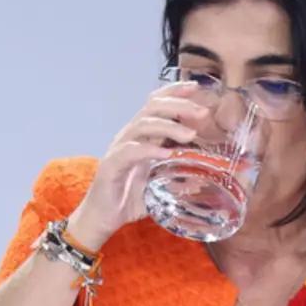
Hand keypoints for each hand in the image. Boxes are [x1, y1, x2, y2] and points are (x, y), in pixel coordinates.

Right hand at [66, 81, 206, 249]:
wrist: (103, 218)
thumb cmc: (130, 198)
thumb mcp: (160, 186)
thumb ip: (179, 179)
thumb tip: (202, 179)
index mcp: (142, 136)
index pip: (156, 104)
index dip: (174, 92)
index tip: (196, 87)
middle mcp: (130, 137)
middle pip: (152, 108)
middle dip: (178, 105)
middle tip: (202, 111)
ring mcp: (120, 149)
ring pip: (143, 125)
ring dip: (169, 126)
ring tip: (190, 134)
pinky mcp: (111, 165)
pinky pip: (131, 151)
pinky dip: (150, 150)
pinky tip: (167, 154)